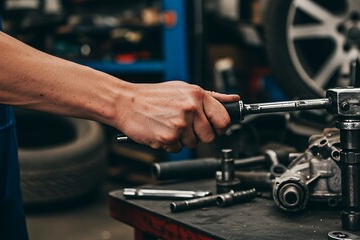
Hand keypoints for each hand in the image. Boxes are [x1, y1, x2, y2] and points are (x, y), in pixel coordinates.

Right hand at [114, 81, 239, 151]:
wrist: (125, 102)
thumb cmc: (153, 96)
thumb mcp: (184, 89)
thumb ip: (212, 97)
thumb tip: (234, 99)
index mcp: (197, 95)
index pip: (224, 119)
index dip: (220, 127)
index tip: (215, 128)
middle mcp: (191, 108)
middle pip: (210, 136)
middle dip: (199, 135)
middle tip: (184, 126)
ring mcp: (180, 124)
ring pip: (193, 144)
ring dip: (182, 139)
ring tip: (168, 125)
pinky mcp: (169, 138)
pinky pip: (178, 149)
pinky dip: (170, 144)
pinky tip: (161, 131)